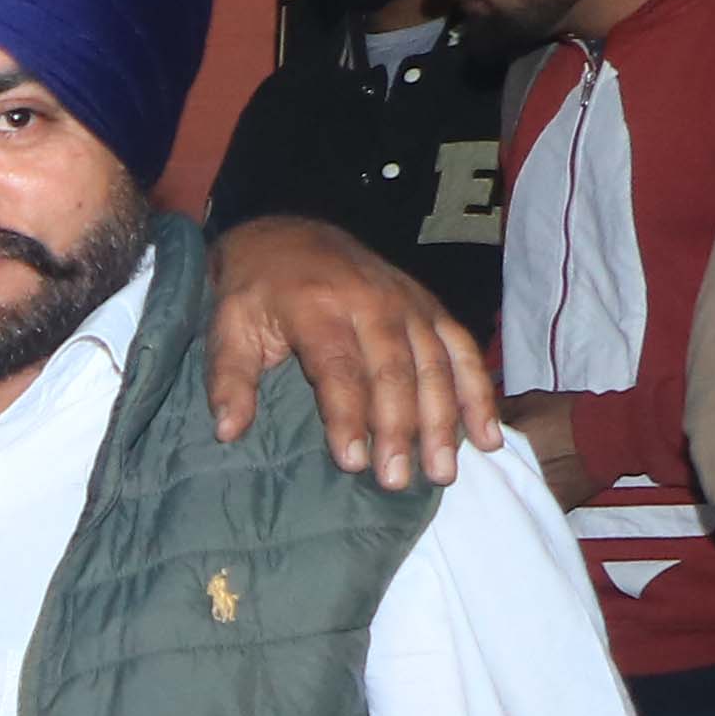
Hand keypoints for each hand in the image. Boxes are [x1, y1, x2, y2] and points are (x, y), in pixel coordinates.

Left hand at [201, 216, 491, 487]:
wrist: (290, 235)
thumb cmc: (256, 291)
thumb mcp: (228, 326)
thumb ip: (229, 378)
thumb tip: (229, 431)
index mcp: (318, 306)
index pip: (339, 368)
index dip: (348, 417)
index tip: (352, 462)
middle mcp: (372, 302)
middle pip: (395, 372)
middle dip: (399, 430)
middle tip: (396, 480)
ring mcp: (409, 303)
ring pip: (436, 366)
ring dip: (443, 422)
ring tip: (442, 471)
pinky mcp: (432, 308)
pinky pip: (464, 351)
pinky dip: (479, 394)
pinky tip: (487, 437)